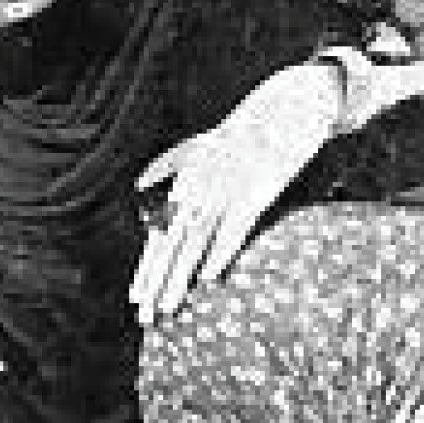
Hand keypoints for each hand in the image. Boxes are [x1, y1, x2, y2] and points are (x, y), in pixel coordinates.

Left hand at [128, 63, 341, 323]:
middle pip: (172, 241)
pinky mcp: (256, 191)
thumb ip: (169, 163)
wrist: (287, 105)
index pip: (160, 231)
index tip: (137, 298)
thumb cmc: (244, 129)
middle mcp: (199, 186)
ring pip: (196, 241)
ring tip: (167, 307)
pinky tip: (207, 279)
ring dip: (180, 276)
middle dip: (157, 281)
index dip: (149, 266)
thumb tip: (139, 182)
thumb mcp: (201, 143)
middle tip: (146, 317)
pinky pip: (234, 229)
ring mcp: (225, 189)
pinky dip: (220, 252)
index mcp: (186, 179)